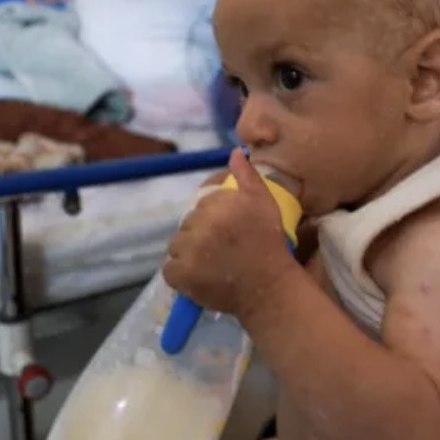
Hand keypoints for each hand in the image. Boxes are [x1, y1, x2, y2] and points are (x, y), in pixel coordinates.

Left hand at [163, 148, 298, 318]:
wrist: (269, 287)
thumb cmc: (269, 244)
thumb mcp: (265, 203)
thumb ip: (247, 176)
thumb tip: (234, 152)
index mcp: (219, 206)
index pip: (202, 206)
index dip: (214, 218)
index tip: (229, 232)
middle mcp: (201, 225)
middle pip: (188, 225)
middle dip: (201, 235)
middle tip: (221, 250)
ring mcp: (189, 252)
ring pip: (177, 246)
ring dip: (188, 253)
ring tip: (209, 264)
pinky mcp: (181, 276)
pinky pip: (169, 269)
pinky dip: (180, 274)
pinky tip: (197, 276)